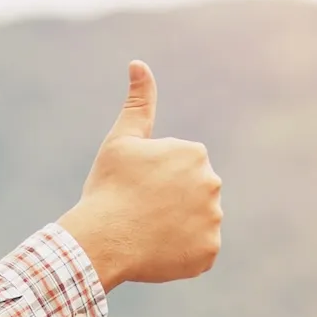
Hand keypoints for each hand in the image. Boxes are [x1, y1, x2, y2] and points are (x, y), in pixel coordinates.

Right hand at [58, 61, 222, 289]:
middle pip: (192, 193)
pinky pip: (199, 250)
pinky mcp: (209, 251)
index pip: (180, 167)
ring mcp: (213, 220)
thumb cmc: (109, 187)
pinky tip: (158, 249)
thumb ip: (138, 102)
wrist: (103, 238)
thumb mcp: (121, 140)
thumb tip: (139, 64)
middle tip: (141, 210)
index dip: (154, 177)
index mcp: (194, 153)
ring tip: (148, 230)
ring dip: (177, 226)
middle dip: (171, 200)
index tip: (137, 186)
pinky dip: (182, 252)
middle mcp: (212, 183)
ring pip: (196, 221)